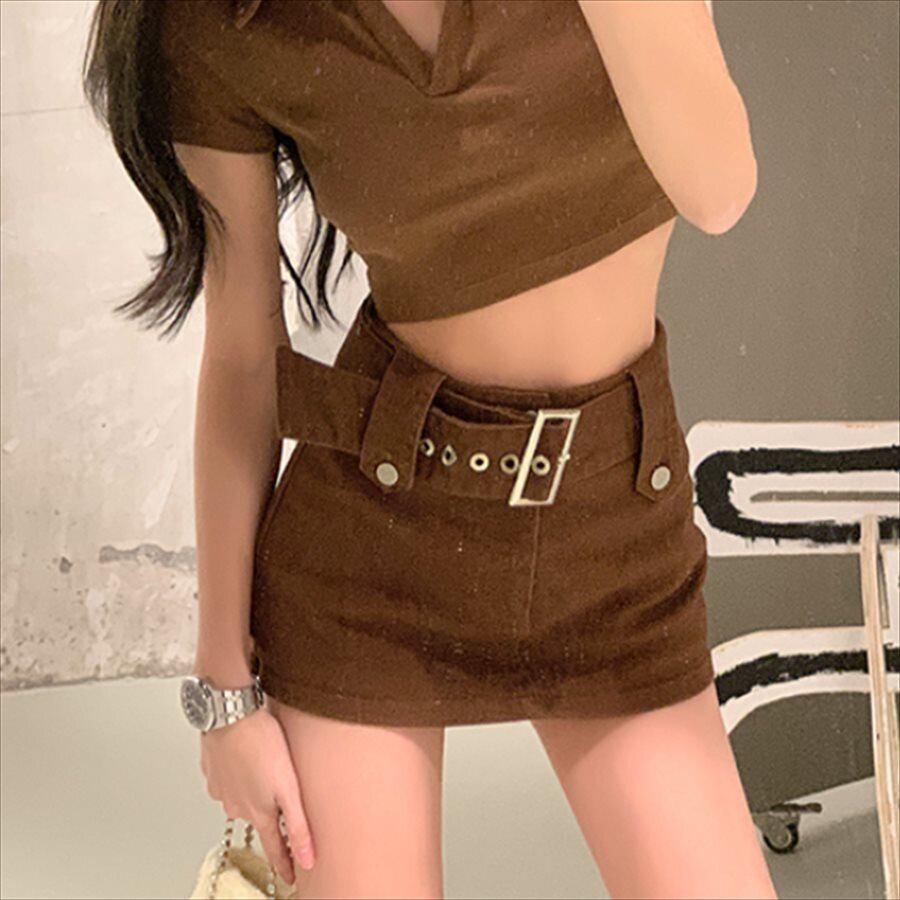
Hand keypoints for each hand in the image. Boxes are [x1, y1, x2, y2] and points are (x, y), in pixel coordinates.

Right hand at [200, 706, 315, 886]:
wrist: (231, 711)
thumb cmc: (262, 742)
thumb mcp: (289, 788)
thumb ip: (298, 825)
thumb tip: (307, 859)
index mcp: (258, 812)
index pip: (274, 848)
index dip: (284, 865)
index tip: (289, 879)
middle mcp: (236, 806)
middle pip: (258, 820)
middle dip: (270, 819)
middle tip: (280, 804)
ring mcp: (222, 788)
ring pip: (242, 798)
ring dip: (253, 791)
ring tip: (266, 772)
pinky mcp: (213, 770)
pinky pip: (229, 779)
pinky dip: (239, 774)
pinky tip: (248, 759)